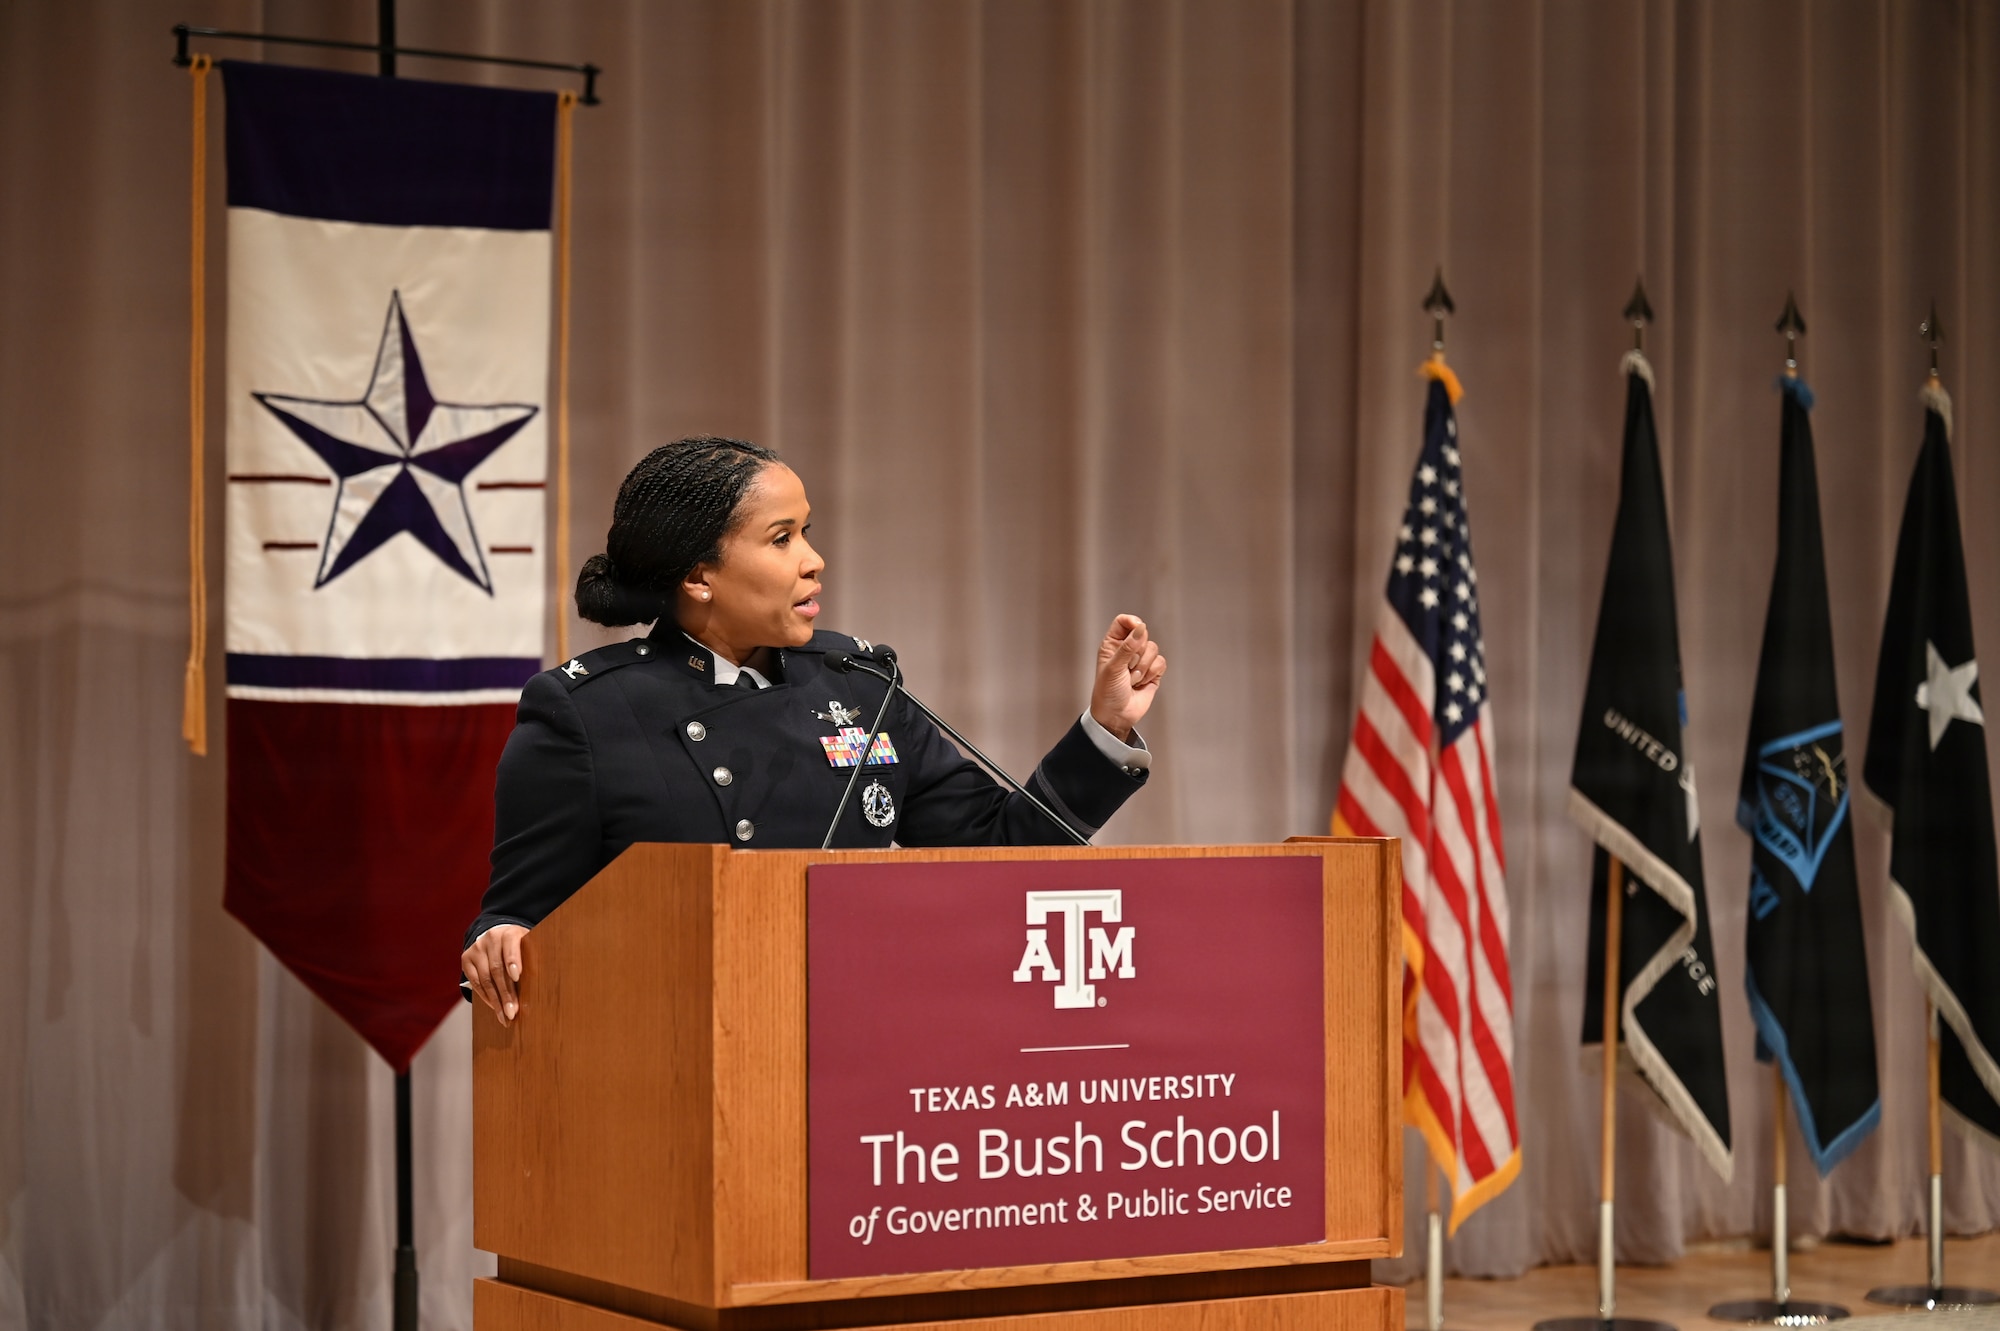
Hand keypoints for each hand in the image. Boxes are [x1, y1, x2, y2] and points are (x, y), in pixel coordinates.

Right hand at [462, 925, 529, 1025]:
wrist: (497, 936)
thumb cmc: (520, 946)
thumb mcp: (528, 946)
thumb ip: (532, 958)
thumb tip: (544, 983)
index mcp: (509, 933)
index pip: (510, 945)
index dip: (513, 960)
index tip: (517, 977)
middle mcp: (491, 938)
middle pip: (497, 969)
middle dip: (506, 993)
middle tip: (513, 1012)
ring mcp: (477, 948)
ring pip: (485, 979)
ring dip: (496, 1000)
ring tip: (505, 1016)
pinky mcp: (467, 959)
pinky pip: (475, 982)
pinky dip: (486, 997)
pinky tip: (495, 1007)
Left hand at [1089, 614, 1166, 742]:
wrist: (1117, 716)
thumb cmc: (1107, 692)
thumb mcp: (1113, 668)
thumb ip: (1127, 647)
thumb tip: (1140, 628)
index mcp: (1112, 644)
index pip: (1124, 622)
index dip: (1132, 622)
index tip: (1137, 628)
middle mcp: (1128, 649)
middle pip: (1143, 635)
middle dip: (1137, 654)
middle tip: (1126, 669)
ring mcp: (1141, 660)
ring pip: (1153, 649)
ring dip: (1143, 668)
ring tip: (1132, 680)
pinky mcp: (1153, 672)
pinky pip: (1161, 662)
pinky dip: (1152, 674)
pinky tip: (1141, 684)